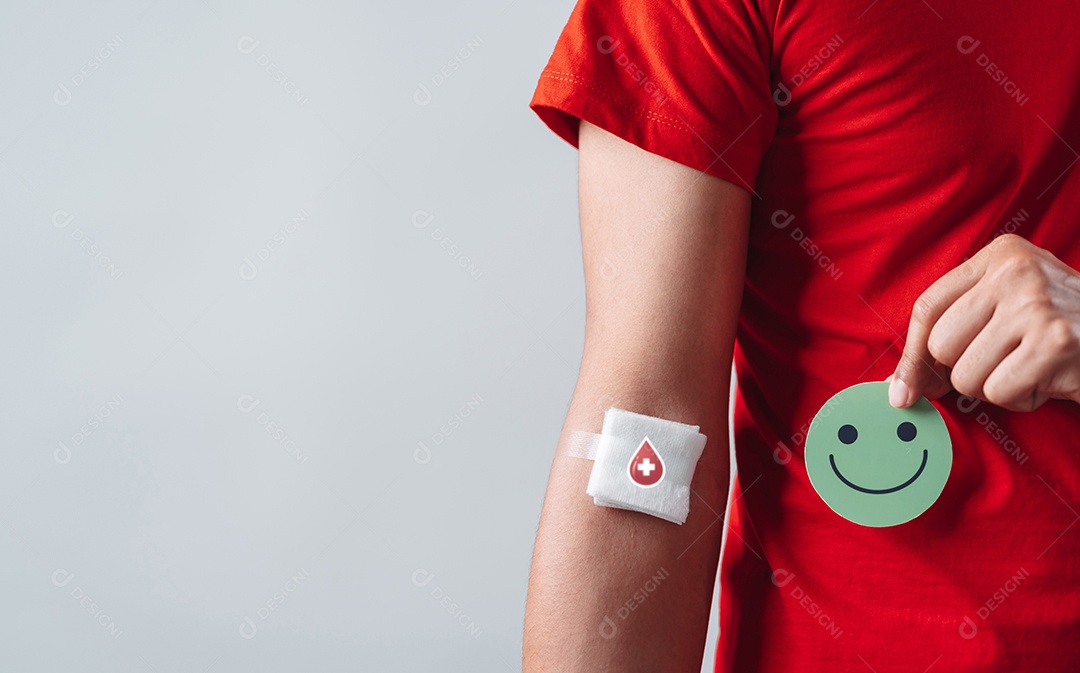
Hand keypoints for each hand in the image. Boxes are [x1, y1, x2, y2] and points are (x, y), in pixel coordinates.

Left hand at [888, 234, 1079, 411]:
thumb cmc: (1066, 331)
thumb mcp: (1010, 311)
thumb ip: (956, 334)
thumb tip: (899, 388)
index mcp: (1001, 255)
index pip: (927, 307)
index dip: (913, 355)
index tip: (906, 389)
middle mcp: (1016, 272)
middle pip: (941, 344)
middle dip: (964, 372)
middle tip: (1003, 367)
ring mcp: (1037, 305)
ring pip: (965, 374)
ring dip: (994, 388)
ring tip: (1030, 370)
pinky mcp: (1056, 343)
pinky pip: (999, 392)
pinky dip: (1022, 400)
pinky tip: (1049, 381)